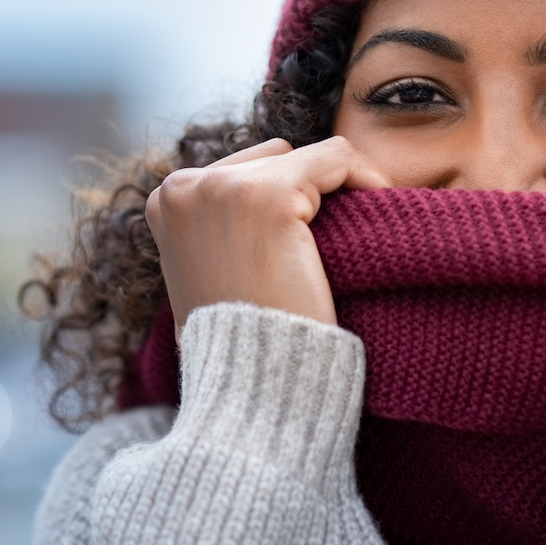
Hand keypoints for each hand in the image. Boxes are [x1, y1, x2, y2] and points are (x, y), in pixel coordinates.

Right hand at [145, 136, 390, 335]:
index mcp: (166, 200)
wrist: (250, 387)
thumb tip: (263, 210)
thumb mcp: (212, 273)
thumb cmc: (241, 342)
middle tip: (341, 241)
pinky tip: (379, 206)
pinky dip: (365, 178)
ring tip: (358, 232)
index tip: (320, 235)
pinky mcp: (267, 196)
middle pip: (275, 158)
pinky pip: (336, 158)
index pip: (245, 169)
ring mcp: (222, 187)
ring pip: (309, 157)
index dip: (291, 199)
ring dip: (338, 189)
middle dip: (309, 194)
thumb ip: (222, 229)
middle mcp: (184, 185)